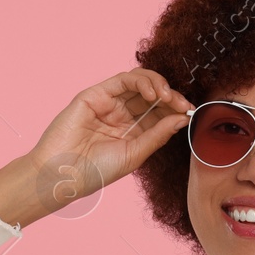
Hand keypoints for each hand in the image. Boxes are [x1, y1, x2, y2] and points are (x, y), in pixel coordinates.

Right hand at [23, 67, 195, 212]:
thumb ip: (158, 135)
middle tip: (183, 104)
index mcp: (131, 131)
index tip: (190, 113)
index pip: (159, 113)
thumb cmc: (96, 171)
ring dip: (159, 85)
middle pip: (152, 96)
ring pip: (139, 82)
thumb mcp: (135, 154)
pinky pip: (123, 80)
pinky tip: (153, 93)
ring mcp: (108, 103)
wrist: (64, 174)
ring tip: (168, 98)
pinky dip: (142, 81)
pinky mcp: (95, 94)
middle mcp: (121, 115)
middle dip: (171, 97)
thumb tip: (182, 118)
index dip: (175, 110)